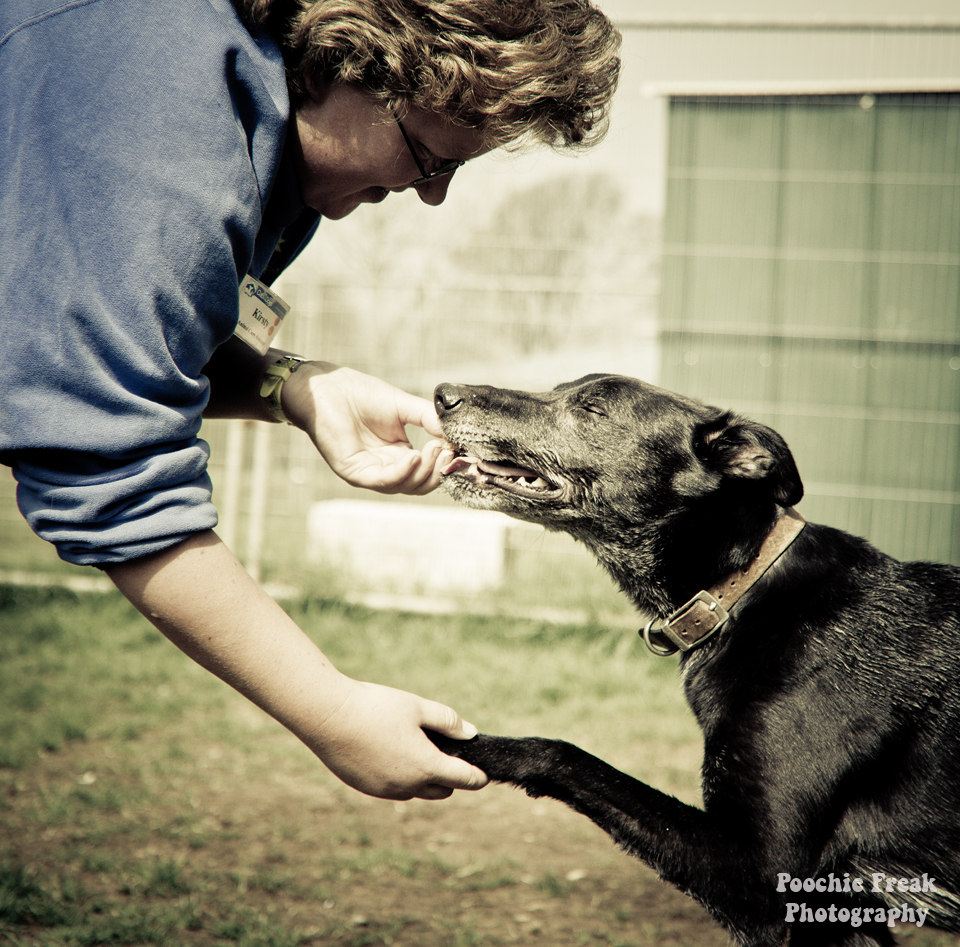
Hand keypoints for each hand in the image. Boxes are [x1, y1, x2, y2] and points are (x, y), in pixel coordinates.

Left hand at [283, 361, 452, 494]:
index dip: (445, 463)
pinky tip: (414, 455)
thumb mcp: (404, 406)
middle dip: (438, 471)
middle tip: (448, 451)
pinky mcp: (354, 472)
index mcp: (398, 455)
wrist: (327, 387)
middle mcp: (385, 468)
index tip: (458, 448)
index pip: (428, 471)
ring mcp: (369, 473)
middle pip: (420, 485)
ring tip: (435, 448)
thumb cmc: (360, 394)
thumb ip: (429, 419)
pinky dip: (403, 472)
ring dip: (425, 471)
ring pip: (405, 486)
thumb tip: (456, 434)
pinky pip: (384, 481)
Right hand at [312, 678, 489, 799]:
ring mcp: (384, 790)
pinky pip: (393, 789)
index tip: (484, 775)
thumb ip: (448, 721)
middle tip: (447, 754)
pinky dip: (401, 777)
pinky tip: (392, 753)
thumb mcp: (418, 707)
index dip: (477, 777)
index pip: (462, 780)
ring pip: (416, 791)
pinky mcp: (365, 788)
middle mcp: (407, 786)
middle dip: (449, 777)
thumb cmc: (376, 708)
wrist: (328, 717)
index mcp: (425, 766)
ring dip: (424, 778)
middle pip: (441, 790)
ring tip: (417, 749)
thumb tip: (469, 733)